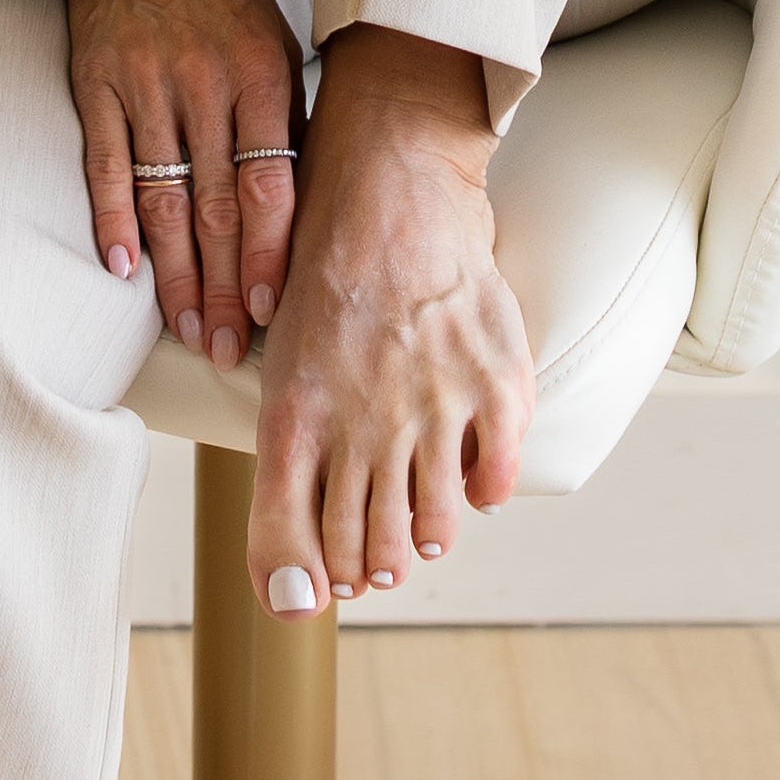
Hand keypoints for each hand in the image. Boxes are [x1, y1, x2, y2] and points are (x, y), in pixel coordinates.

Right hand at [66, 0, 303, 369]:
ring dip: (173, 271)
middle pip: (216, 206)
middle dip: (223, 285)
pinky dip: (112, 219)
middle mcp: (204, 83)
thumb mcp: (277, 44)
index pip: (269, 185)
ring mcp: (145, 84)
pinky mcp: (95, 81)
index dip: (268, 254)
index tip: (271, 311)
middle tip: (224, 347)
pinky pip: (105, 163)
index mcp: (261, 75)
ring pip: (162, 196)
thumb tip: (301, 212)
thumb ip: (285, 122)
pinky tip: (122, 270)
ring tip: (184, 328)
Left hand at [245, 26, 534, 612]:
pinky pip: (497, 482)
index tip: (321, 591)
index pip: (291, 546)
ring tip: (423, 532)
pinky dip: (483, 495)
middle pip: (367, 550)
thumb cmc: (325, 275)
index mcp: (294, 419)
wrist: (392, 188)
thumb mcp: (282, 365)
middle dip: (369, 569)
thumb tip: (293, 571)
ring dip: (424, 543)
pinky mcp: (494, 385)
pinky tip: (472, 479)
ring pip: (432, 530)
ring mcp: (433, 406)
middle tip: (377, 561)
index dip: (307, 586)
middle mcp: (362, 423)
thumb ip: (288, 462)